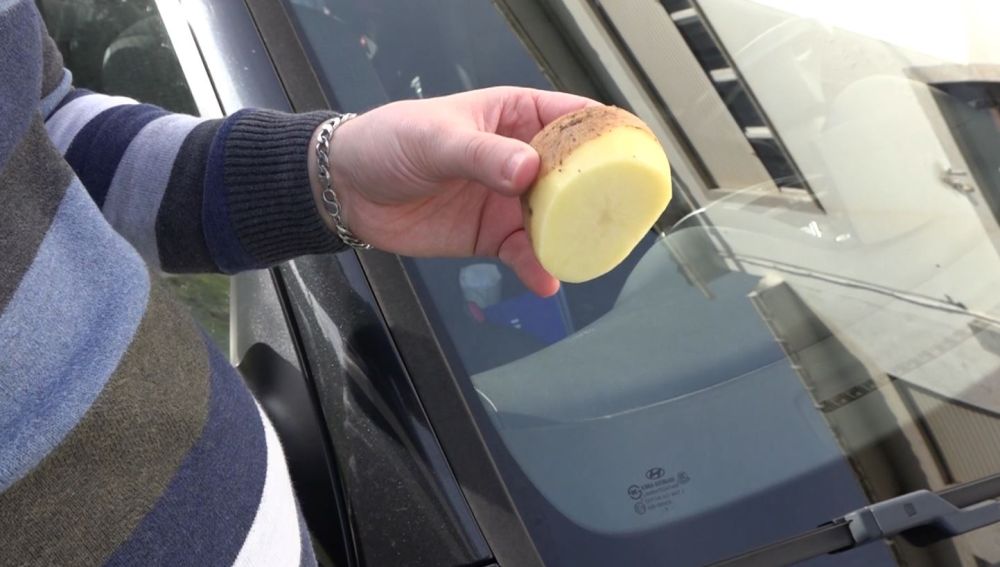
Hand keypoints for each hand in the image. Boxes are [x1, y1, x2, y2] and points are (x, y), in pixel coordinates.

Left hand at [311, 87, 599, 296]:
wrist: (348, 190)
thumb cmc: (390, 142)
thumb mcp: (435, 139)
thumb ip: (482, 155)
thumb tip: (528, 172)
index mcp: (515, 116)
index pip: (574, 119)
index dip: (609, 134)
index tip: (637, 155)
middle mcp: (521, 158)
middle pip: (576, 176)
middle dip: (600, 195)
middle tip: (623, 216)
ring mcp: (509, 199)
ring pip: (556, 219)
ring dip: (572, 237)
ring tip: (589, 254)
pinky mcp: (493, 236)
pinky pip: (524, 252)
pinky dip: (537, 267)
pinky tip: (546, 280)